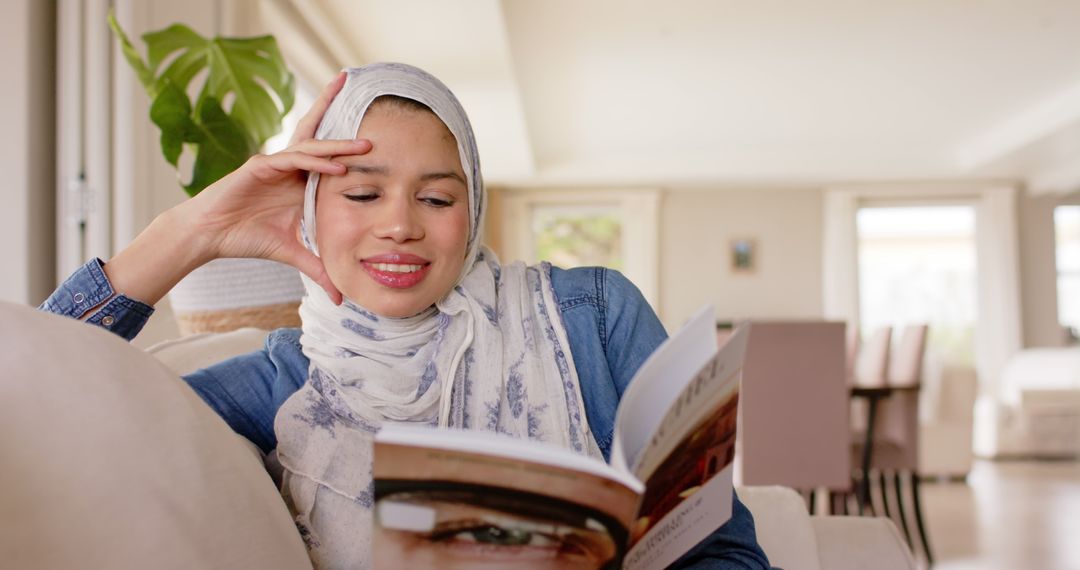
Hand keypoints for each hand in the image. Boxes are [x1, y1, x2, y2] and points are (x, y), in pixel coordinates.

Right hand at [180, 71, 365, 303]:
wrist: (209, 236)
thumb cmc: (248, 238)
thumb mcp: (294, 254)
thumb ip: (319, 270)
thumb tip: (340, 299)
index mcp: (301, 183)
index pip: (330, 160)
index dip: (350, 150)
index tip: (380, 149)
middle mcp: (291, 169)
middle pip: (322, 142)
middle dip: (347, 133)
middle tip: (376, 131)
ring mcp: (276, 164)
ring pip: (313, 148)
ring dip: (339, 147)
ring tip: (365, 147)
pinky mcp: (260, 165)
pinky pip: (293, 159)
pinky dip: (315, 161)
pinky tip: (336, 165)